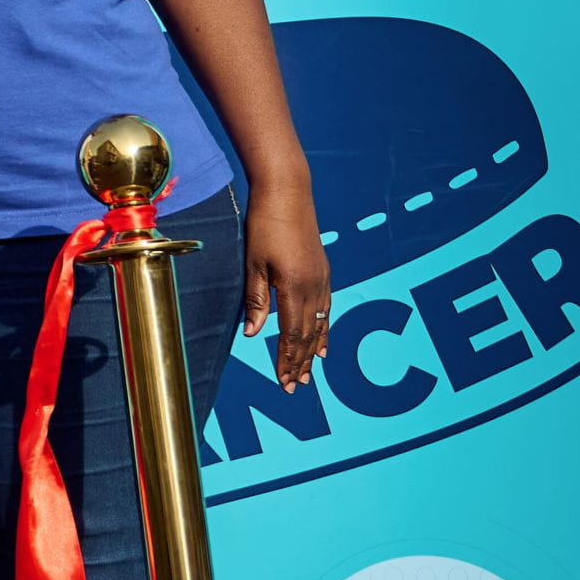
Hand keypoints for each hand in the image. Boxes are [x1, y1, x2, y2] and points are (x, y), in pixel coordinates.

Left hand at [242, 178, 331, 391]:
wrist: (288, 192)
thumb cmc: (265, 224)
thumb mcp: (253, 263)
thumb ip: (256, 300)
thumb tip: (254, 335)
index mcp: (295, 286)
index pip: (292, 334)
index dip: (286, 359)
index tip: (282, 381)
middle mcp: (315, 286)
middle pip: (308, 335)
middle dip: (300, 363)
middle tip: (294, 387)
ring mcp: (322, 278)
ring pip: (320, 324)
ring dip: (312, 351)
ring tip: (308, 373)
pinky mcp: (323, 271)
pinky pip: (326, 309)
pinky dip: (323, 330)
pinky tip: (321, 343)